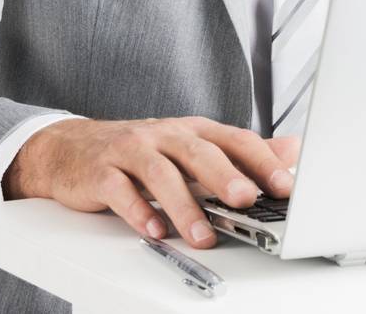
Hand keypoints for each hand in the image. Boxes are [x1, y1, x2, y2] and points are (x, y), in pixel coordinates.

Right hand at [5, 117, 299, 248]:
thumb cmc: (140, 150)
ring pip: (161, 174)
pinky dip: (138, 211)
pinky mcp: (101, 171)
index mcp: (193, 130)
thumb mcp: (194, 146)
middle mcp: (164, 135)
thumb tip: (294, 149)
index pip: (234, 140)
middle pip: (199, 153)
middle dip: (225, 177)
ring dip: (184, 207)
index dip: (261, 161)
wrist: (71, 148)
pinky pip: (121, 190)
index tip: (285, 186)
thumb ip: (242, 152)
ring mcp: (132, 150)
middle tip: (247, 200)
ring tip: (203, 235)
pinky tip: (153, 230)